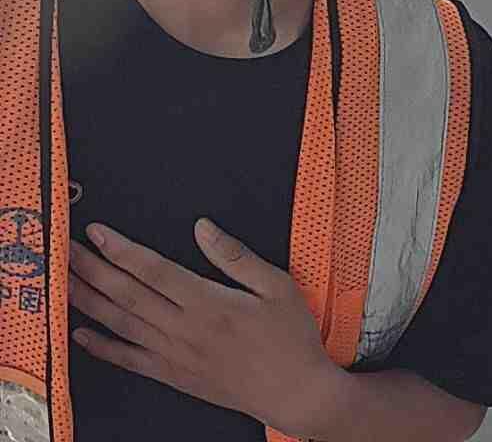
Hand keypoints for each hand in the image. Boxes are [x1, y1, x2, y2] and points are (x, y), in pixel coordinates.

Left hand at [68, 219, 341, 436]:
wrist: (297, 395)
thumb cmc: (290, 338)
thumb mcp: (276, 285)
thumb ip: (235, 256)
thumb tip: (202, 227)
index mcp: (209, 304)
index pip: (154, 272)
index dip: (122, 251)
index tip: (97, 232)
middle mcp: (185, 330)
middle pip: (128, 295)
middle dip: (92, 269)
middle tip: (63, 249)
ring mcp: (176, 356)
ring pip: (122, 325)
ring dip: (89, 301)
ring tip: (63, 281)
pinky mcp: (175, 376)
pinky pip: (130, 361)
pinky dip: (102, 348)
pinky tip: (80, 334)